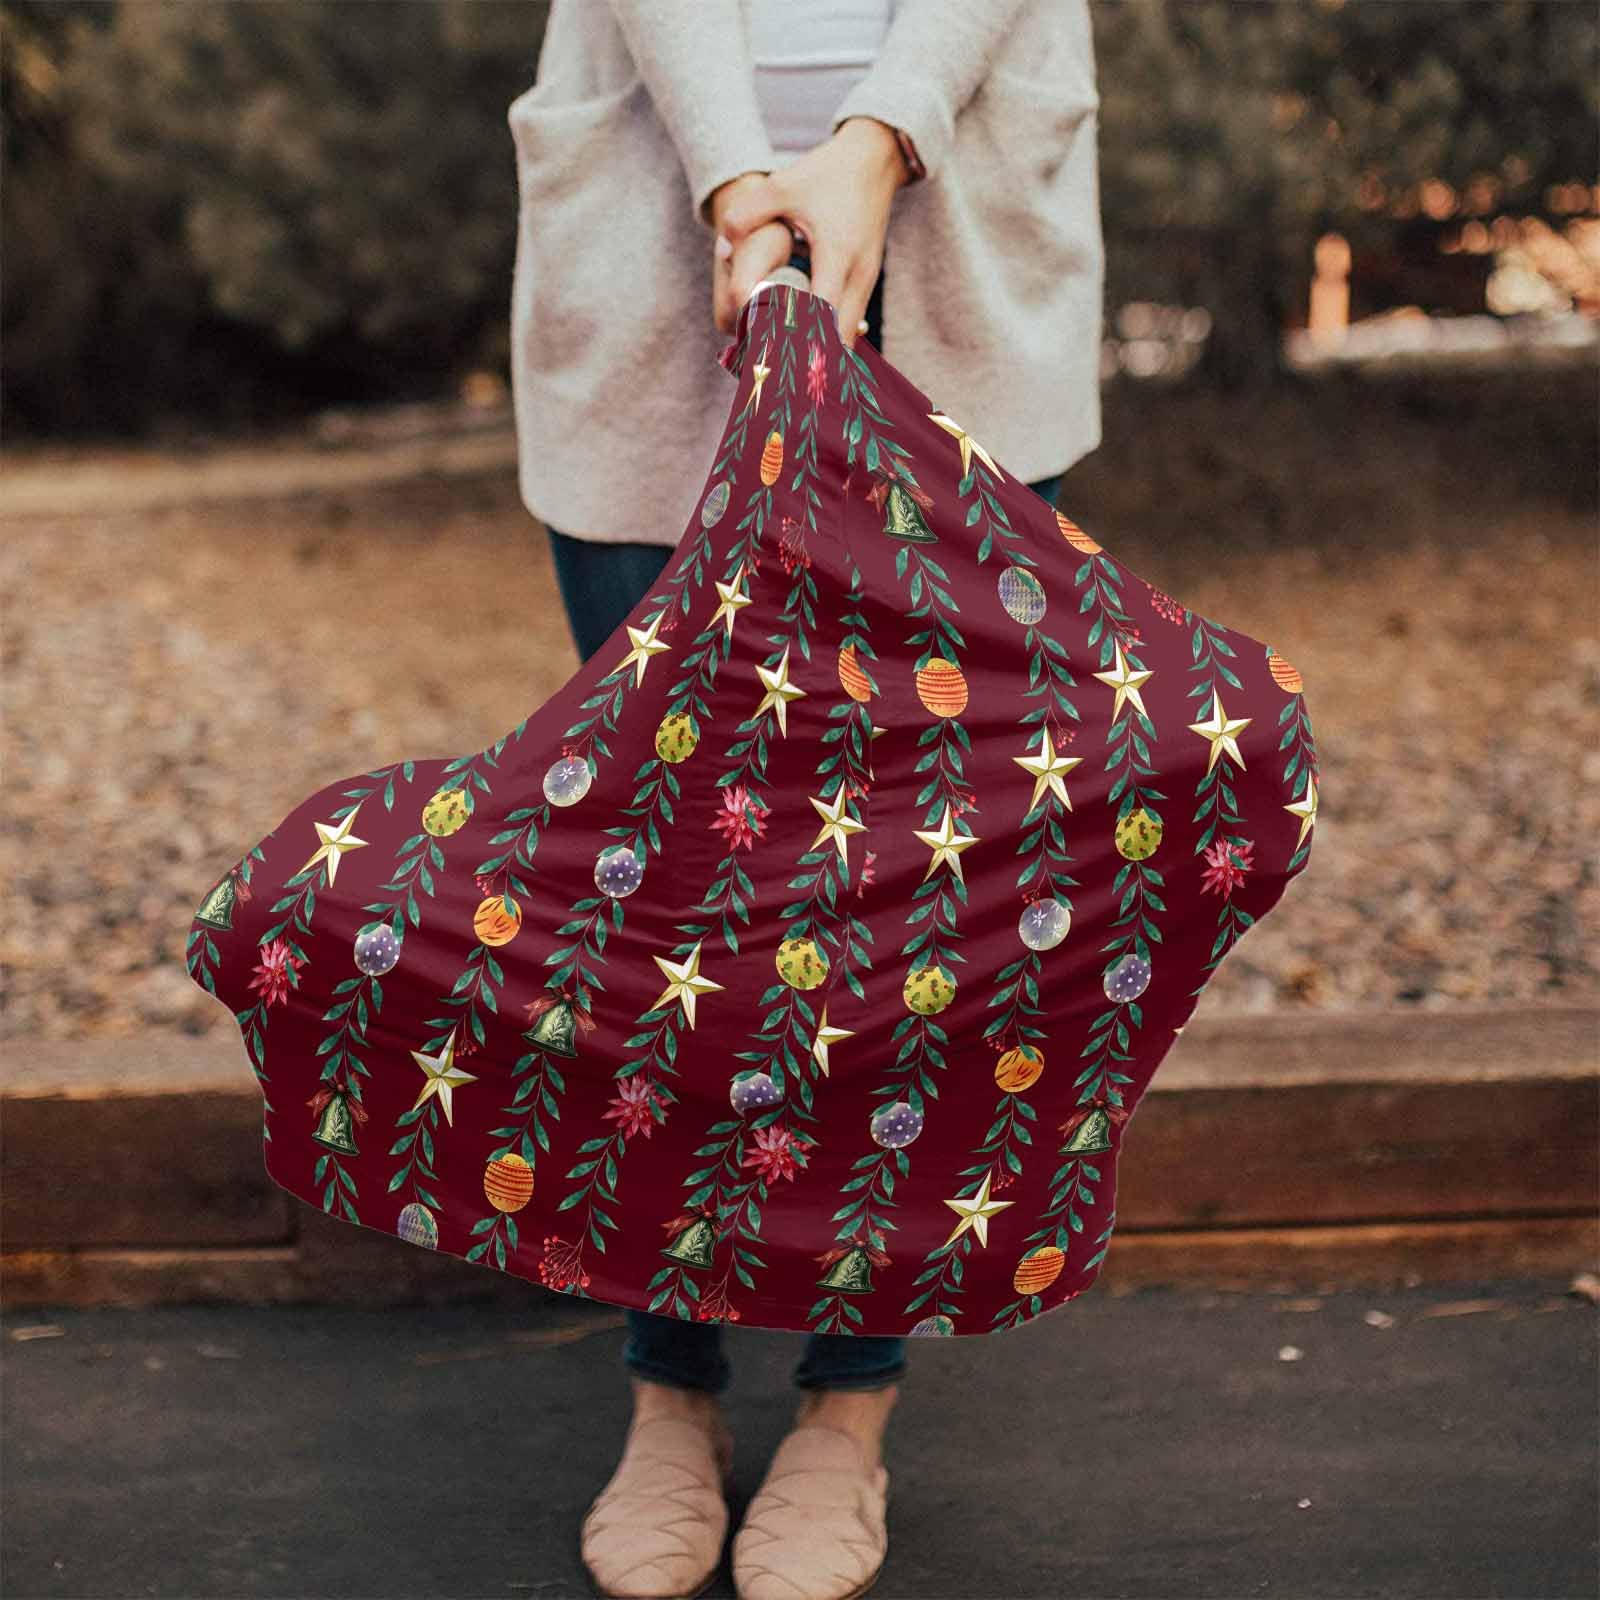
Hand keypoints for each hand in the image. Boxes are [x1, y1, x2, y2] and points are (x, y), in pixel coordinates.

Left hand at [715, 119, 908, 346]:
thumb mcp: (783, 186)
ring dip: (821, 354)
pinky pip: (850, 324)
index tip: (776, 362)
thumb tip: (721, 247)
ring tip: (788, 368)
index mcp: (837, 255)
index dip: (800, 342)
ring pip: (848, 336)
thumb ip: (747, 214)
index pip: (823, 316)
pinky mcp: (866, 282)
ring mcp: (867, 281)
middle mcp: (858, 275)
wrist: (874, 159)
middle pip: (840, 340)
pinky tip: (805, 347)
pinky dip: (830, 339)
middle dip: (811, 362)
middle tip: (777, 376)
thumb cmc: (827, 173)